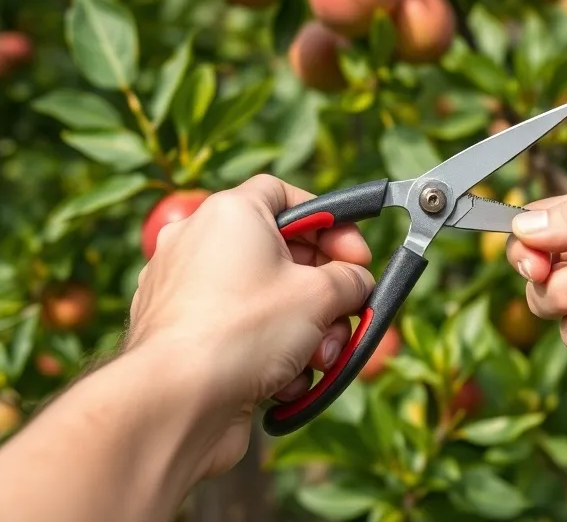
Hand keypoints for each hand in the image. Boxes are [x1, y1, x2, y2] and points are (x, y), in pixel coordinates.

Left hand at [125, 175, 374, 478]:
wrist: (176, 404)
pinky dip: (269, 355)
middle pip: (282, 256)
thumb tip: (355, 284)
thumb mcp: (322, 295)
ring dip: (305, 331)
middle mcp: (198, 243)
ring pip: (266, 302)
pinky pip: (240, 334)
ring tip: (318, 360)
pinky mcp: (180, 337)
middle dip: (324, 293)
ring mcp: (184, 291)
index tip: (356, 258)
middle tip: (347, 315)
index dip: (330, 222)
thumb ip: (350, 279)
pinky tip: (284, 383)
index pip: (286, 196)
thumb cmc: (246, 332)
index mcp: (230, 214)